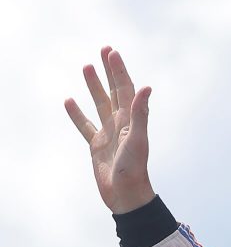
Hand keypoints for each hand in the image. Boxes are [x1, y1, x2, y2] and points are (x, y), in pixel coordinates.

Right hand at [65, 47, 155, 213]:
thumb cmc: (134, 169)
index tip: (112, 53)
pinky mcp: (97, 146)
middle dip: (109, 72)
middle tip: (104, 51)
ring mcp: (109, 134)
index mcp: (131, 120)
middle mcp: (121, 124)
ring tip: (87, 67)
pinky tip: (69, 101)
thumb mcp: (137, 139)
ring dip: (93, 86)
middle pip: (114, 92)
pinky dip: (77, 114)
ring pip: (99, 104)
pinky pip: (85, 126)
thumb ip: (140, 113)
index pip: (126, 89)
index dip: (119, 70)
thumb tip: (146, 87)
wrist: (126, 195)